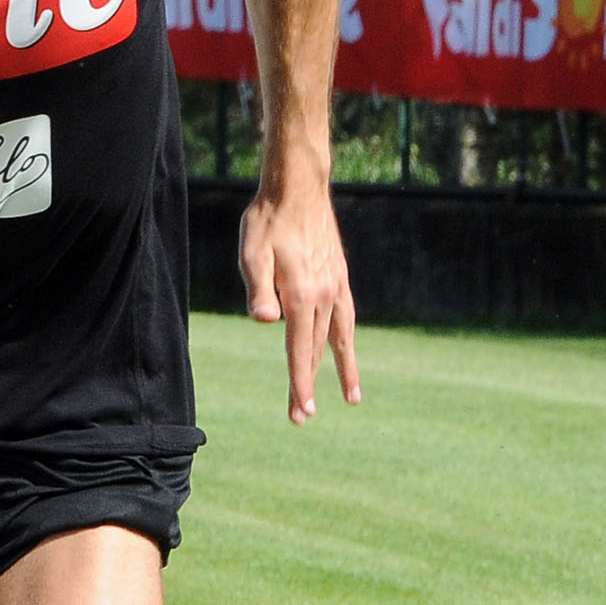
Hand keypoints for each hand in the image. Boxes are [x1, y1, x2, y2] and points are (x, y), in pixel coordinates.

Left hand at [239, 179, 358, 424]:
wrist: (298, 187)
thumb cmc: (268, 219)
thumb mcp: (252, 251)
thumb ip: (258, 287)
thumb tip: (265, 321)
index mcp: (301, 294)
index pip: (300, 350)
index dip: (300, 383)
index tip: (303, 412)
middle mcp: (324, 295)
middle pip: (317, 351)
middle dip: (310, 385)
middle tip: (302, 417)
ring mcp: (336, 286)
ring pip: (339, 337)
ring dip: (343, 369)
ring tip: (352, 398)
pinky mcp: (340, 276)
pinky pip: (347, 316)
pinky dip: (346, 339)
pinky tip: (344, 348)